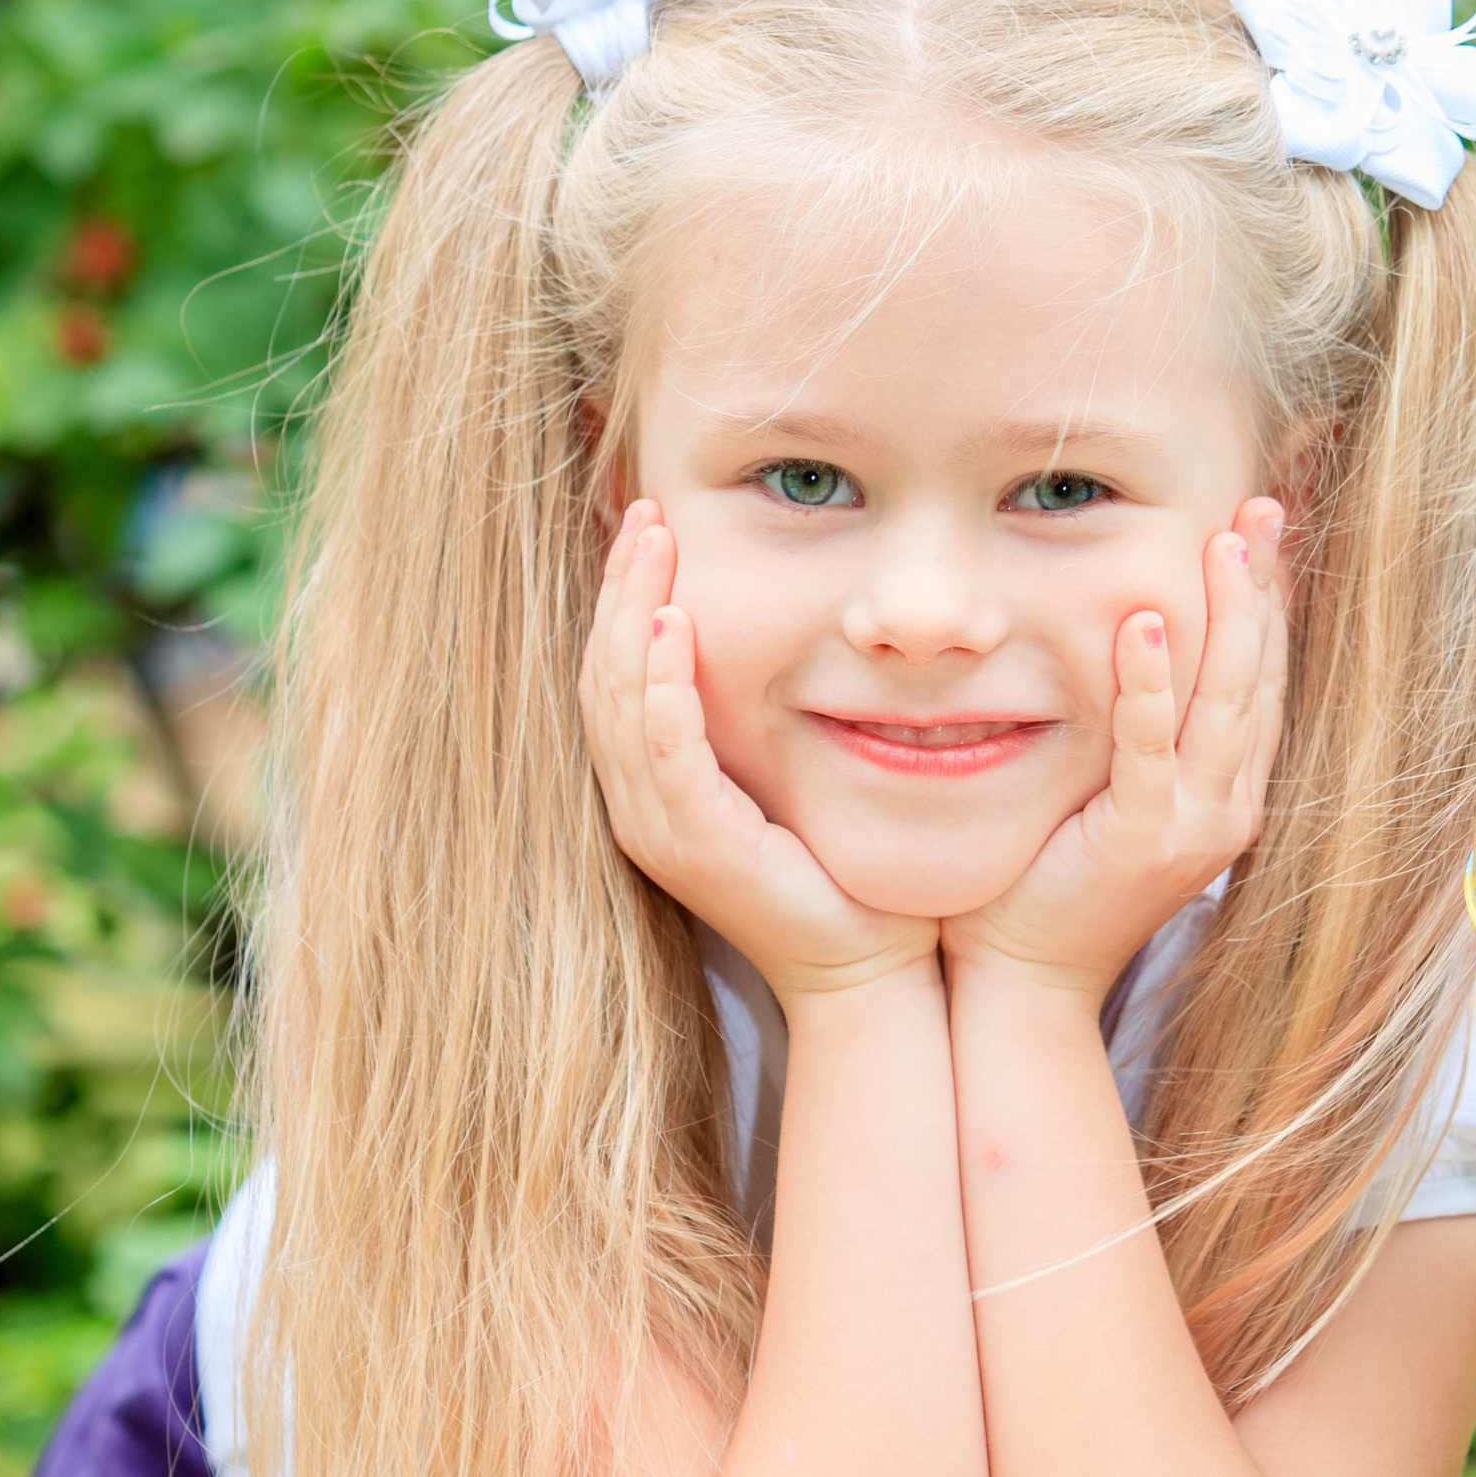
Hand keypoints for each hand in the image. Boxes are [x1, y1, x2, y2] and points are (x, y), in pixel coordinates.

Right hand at [582, 502, 938, 998]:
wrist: (870, 965)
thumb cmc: (843, 870)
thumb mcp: (792, 771)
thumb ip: (766, 711)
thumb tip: (785, 630)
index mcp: (655, 786)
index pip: (618, 673)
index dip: (625, 596)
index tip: (649, 526)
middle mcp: (641, 805)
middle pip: (605, 673)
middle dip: (621, 586)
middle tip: (644, 511)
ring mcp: (661, 828)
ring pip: (620, 701)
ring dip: (633, 614)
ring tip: (651, 543)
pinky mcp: (697, 846)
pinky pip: (664, 751)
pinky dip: (664, 685)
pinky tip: (675, 627)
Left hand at [941, 499, 1286, 1000]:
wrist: (1023, 978)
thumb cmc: (1045, 878)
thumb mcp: (1106, 788)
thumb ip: (1132, 727)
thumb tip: (1124, 637)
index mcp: (1225, 789)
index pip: (1259, 676)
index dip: (1268, 600)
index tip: (1264, 528)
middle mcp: (1227, 805)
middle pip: (1259, 677)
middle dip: (1262, 588)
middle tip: (1261, 508)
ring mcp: (1193, 826)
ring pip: (1223, 703)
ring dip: (1225, 617)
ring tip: (1224, 542)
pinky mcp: (1141, 842)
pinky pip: (1151, 749)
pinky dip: (1150, 684)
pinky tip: (1145, 623)